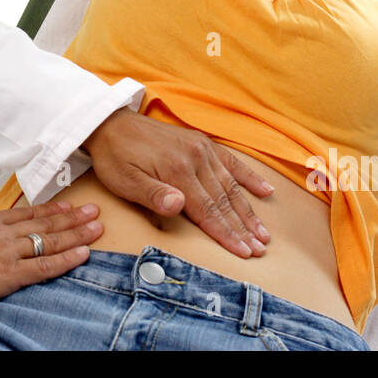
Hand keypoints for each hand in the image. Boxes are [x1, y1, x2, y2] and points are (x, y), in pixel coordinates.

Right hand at [0, 201, 101, 308]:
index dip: (52, 210)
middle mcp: (3, 232)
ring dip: (77, 233)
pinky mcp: (9, 274)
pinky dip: (66, 259)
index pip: (28, 212)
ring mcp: (8, 252)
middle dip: (73, 217)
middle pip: (45, 223)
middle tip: (94, 211)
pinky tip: (83, 254)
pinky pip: (45, 266)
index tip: (69, 205)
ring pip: (50, 240)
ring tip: (96, 227)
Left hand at [82, 108, 273, 257]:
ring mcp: (201, 148)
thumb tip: (178, 206)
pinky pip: (231, 162)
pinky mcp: (201, 142)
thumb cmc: (115, 158)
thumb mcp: (125, 181)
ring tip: (264, 233)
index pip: (207, 210)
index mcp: (177, 170)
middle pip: (224, 200)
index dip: (226, 234)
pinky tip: (265, 190)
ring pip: (231, 185)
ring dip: (248, 211)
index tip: (243, 253)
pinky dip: (249, 177)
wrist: (111, 124)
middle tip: (260, 250)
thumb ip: (153, 195)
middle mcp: (196, 157)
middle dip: (243, 228)